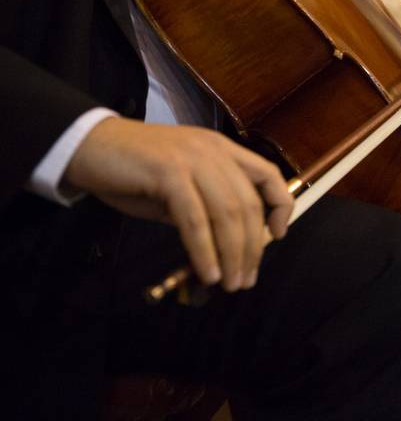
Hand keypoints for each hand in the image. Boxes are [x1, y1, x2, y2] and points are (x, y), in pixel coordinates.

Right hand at [64, 117, 293, 291]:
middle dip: (252, 247)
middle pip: (248, 204)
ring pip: (227, 213)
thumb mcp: (182, 187)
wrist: (89, 147)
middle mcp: (213, 151)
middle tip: (246, 279)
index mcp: (222, 149)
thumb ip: (207, 208)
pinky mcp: (168, 172)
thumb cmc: (134, 171)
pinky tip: (208, 272)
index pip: (269, 175)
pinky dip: (205, 250)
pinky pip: (195, 219)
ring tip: (231, 283)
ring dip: (232, 254)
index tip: (278, 236)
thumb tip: (230, 248)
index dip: (281, 205)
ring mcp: (192, 159)